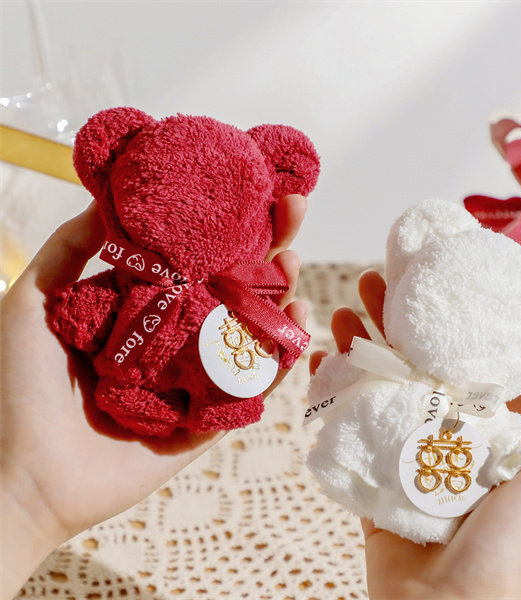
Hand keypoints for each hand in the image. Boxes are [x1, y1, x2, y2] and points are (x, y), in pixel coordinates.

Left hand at [0, 195, 307, 597]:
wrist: (25, 474)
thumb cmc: (19, 387)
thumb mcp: (33, 304)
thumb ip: (69, 251)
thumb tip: (107, 197)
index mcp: (144, 307)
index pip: (195, 258)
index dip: (225, 225)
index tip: (250, 188)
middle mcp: (178, 337)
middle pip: (233, 286)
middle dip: (267, 246)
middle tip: (290, 211)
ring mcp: (199, 377)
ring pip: (253, 330)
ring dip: (280, 292)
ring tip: (292, 262)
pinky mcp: (213, 416)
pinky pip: (255, 384)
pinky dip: (283, 355)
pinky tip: (297, 320)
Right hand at [309, 270, 520, 599]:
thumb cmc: (505, 543)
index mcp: (485, 426)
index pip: (463, 355)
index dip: (446, 317)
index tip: (428, 279)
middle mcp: (443, 430)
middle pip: (414, 359)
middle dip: (393, 318)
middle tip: (374, 280)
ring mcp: (401, 446)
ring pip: (377, 381)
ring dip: (358, 343)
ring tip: (340, 310)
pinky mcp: (368, 466)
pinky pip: (346, 418)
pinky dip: (331, 387)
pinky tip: (319, 357)